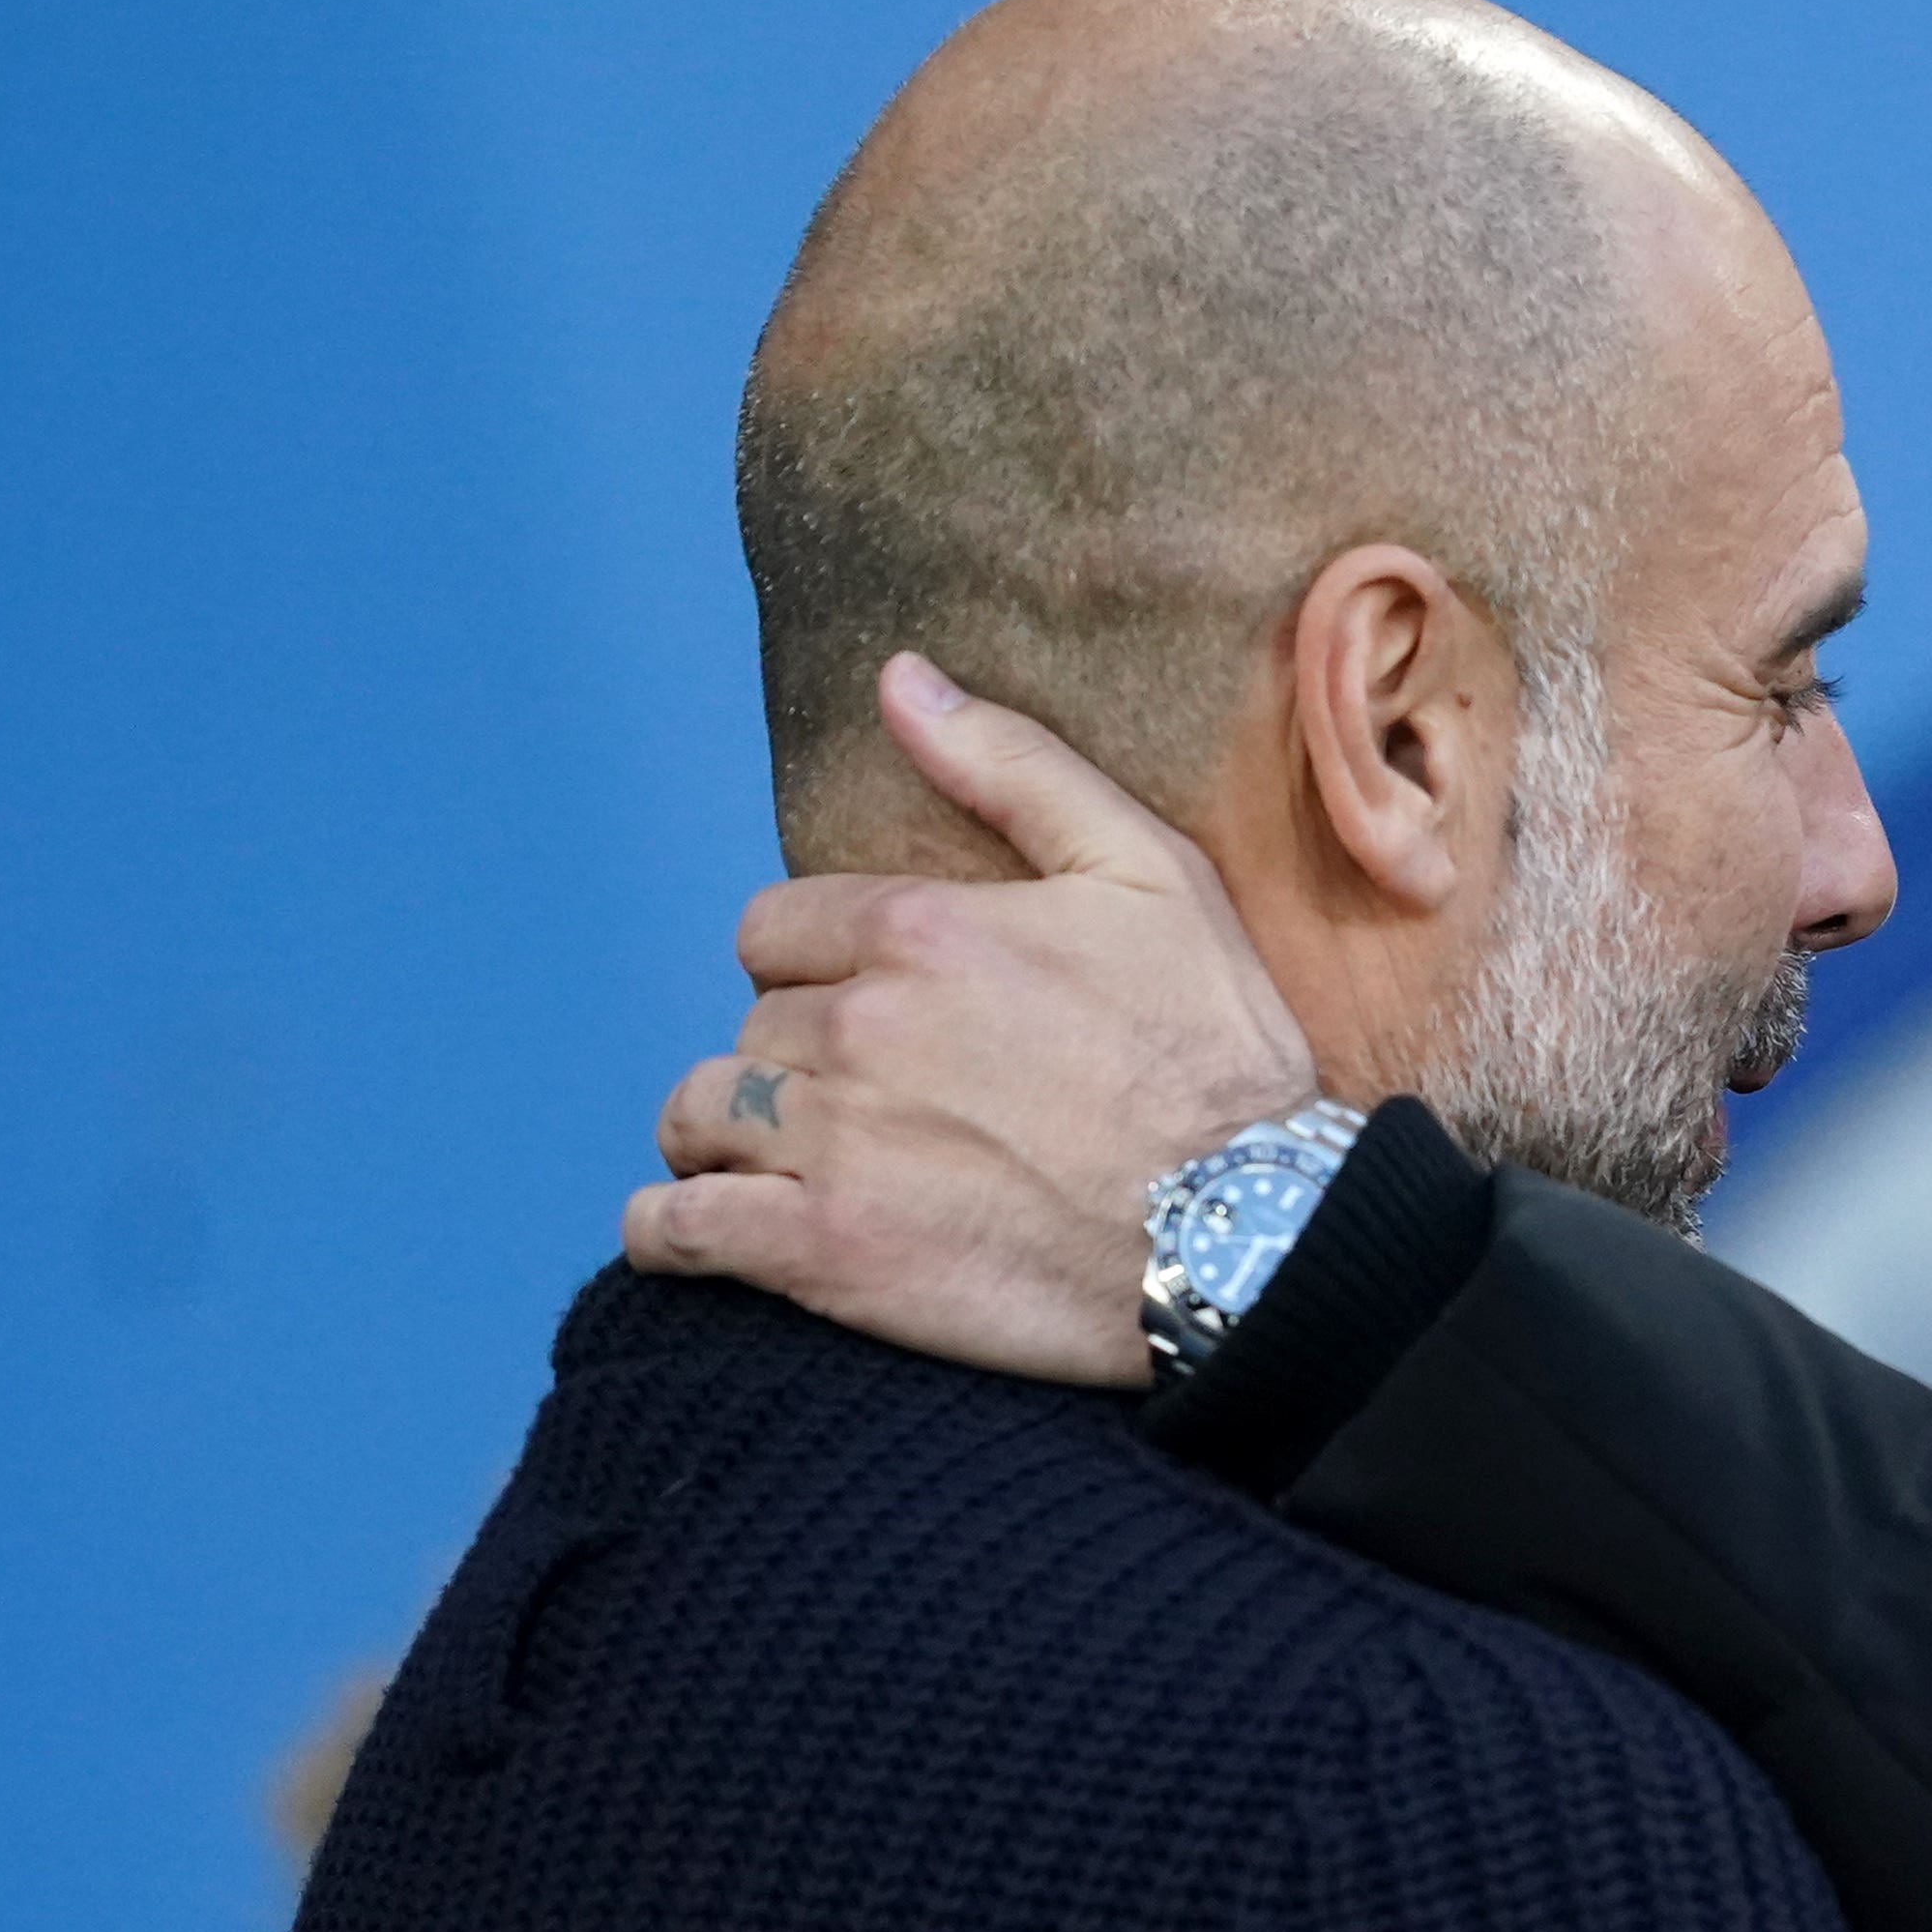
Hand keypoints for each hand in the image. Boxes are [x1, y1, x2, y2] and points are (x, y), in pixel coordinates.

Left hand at [626, 652, 1320, 1386]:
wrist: (1258, 1238)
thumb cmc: (1218, 1058)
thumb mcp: (1151, 877)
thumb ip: (1015, 768)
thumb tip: (902, 678)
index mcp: (921, 928)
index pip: (776, 930)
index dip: (816, 968)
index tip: (871, 1013)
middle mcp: (860, 1026)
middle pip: (752, 1026)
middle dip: (794, 1060)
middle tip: (871, 1106)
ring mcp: (835, 1143)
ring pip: (702, 1116)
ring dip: (728, 1139)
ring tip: (786, 1169)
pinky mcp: (826, 1253)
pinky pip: (680, 1231)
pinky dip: (673, 1232)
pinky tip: (703, 1233)